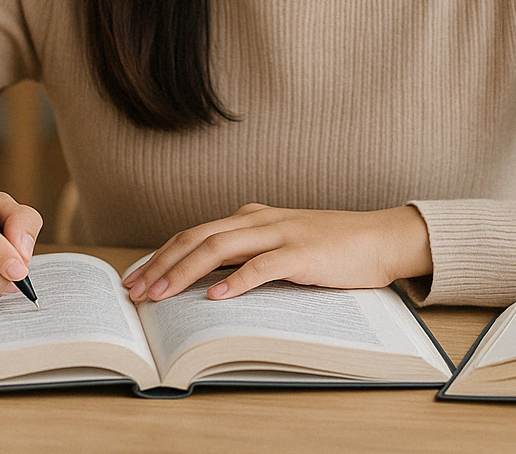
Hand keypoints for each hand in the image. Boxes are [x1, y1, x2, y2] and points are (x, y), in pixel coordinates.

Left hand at [120, 204, 431, 302]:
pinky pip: (263, 265)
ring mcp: (280, 233)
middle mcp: (258, 220)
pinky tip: (216, 297)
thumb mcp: (280, 246)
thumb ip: (247, 255)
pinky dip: (237, 281)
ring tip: (160, 295)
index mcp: (250, 218)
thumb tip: (206, 282)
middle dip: (160, 266)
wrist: (380, 238)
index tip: (134, 279)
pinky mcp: (303, 252)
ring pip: (219, 248)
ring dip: (184, 273)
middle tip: (134, 292)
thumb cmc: (331, 248)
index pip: (193, 234)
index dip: (159, 256)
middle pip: (196, 238)